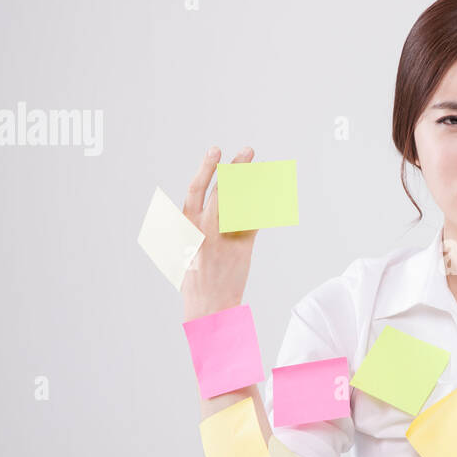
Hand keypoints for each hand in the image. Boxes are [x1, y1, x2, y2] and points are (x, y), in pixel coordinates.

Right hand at [181, 146, 258, 321]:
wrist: (208, 306)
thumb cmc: (195, 277)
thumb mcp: (183, 247)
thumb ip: (190, 226)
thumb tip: (198, 208)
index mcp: (186, 226)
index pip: (197, 190)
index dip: (207, 169)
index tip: (216, 152)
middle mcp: (204, 229)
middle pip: (221, 191)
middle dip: (235, 168)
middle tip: (249, 150)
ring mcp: (223, 238)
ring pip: (241, 204)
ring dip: (255, 184)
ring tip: (266, 167)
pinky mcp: (242, 248)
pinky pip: (254, 222)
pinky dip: (264, 207)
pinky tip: (274, 193)